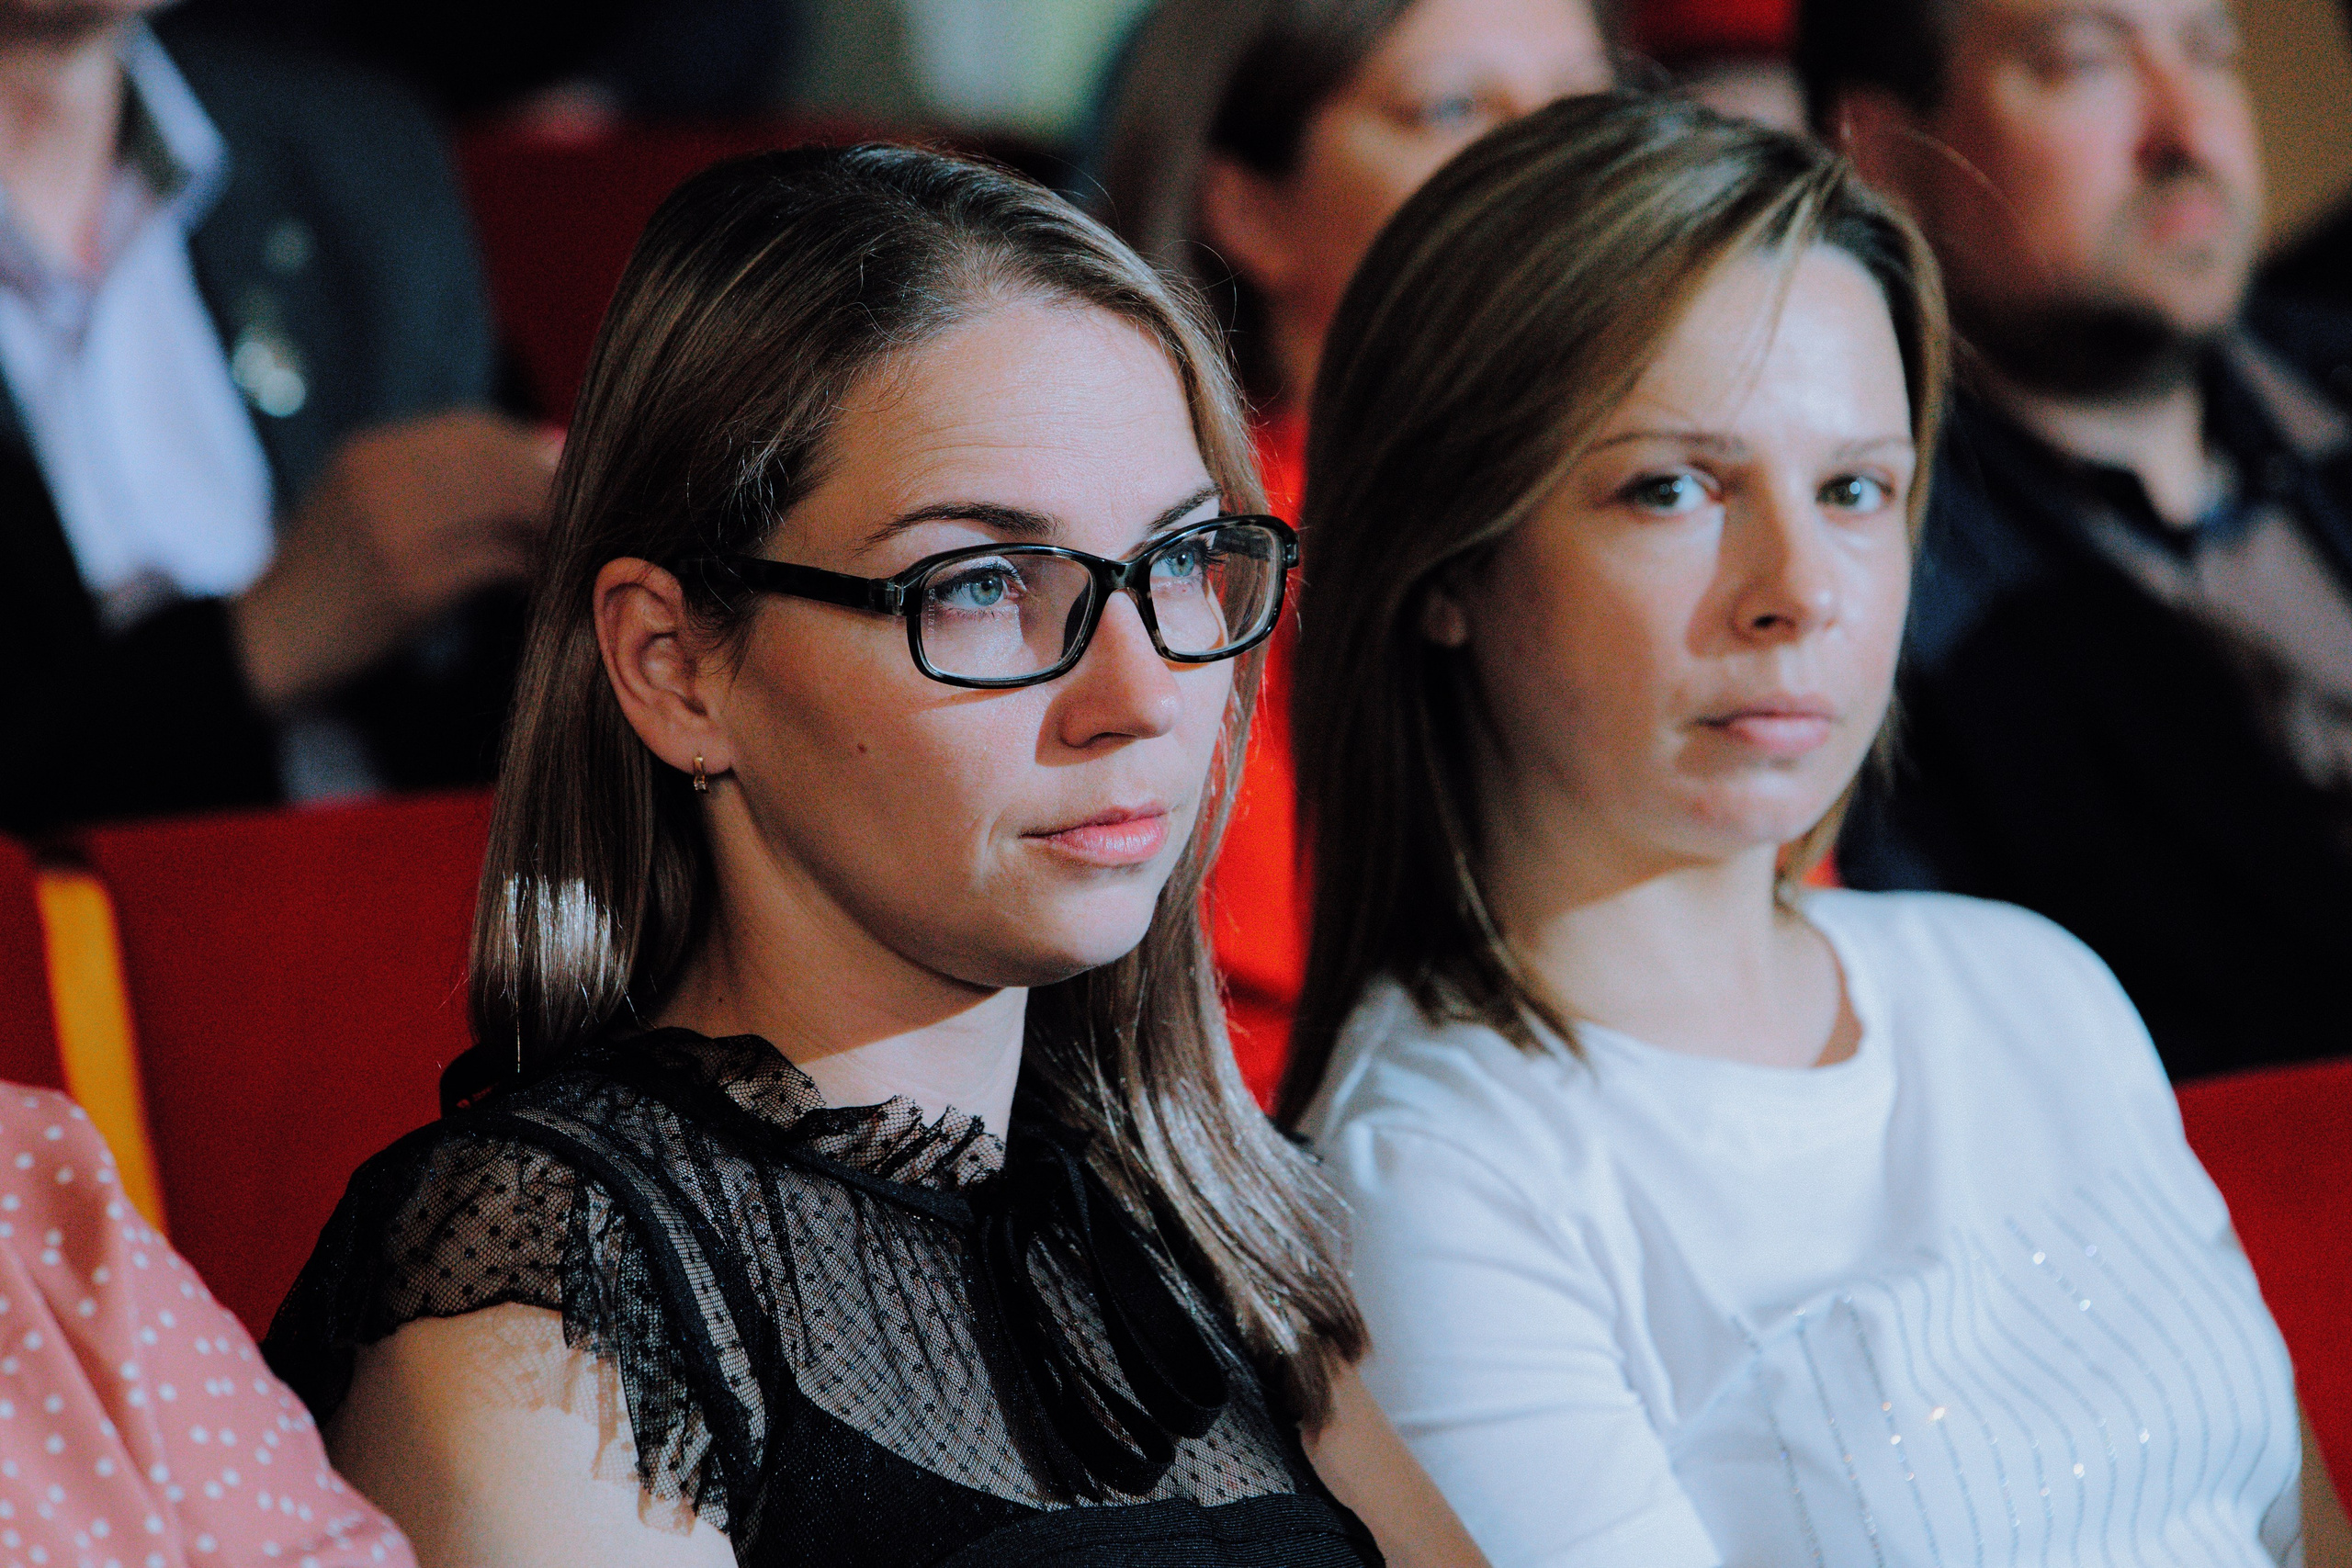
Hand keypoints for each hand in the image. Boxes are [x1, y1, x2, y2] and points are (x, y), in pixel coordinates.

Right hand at [231, 409, 559, 710]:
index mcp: (369, 452)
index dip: (526, 452)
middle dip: (546, 489)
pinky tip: (536, 583)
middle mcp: (379, 478)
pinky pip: (498, 561)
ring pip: (505, 504)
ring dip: (546, 527)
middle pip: (496, 462)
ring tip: (563, 549)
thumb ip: (440, 477)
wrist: (269, 642)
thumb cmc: (334, 577)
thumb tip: (546, 453)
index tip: (558, 480)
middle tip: (579, 518)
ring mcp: (392, 529)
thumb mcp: (367, 504)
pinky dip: (529, 569)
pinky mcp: (410, 583)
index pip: (472, 429)